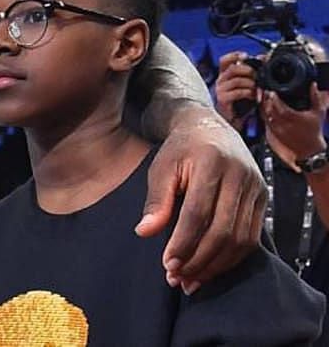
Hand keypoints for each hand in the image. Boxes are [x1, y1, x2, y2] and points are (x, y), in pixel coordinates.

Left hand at [135, 103, 264, 293]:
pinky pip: (252, 238)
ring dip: (215, 265)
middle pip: (222, 230)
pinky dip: (231, 258)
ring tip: (191, 279)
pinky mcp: (263, 199)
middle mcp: (240, 175)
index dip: (183, 243)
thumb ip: (156, 200)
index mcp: (211, 163)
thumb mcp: (162, 167)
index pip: (198, 213)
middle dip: (199, 259)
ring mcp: (256, 188)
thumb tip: (144, 232)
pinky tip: (210, 268)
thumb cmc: (180, 149)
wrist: (210, 128)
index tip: (167, 264)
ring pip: (240, 239)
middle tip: (177, 277)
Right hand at [213, 52, 258, 128]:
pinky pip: (238, 92)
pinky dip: (248, 93)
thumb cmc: (240, 104)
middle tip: (257, 75)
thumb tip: (261, 63)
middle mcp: (220, 81)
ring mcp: (220, 90)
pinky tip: (253, 97)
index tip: (245, 56)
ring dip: (251, 84)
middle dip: (248, 70)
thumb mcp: (245, 87)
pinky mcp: (223, 99)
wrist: (233, 121)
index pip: (224, 60)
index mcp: (224, 75)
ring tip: (257, 89)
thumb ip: (250, 76)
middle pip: (233, 68)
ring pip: (237, 80)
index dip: (234, 55)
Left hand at [262, 88, 328, 160]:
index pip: (279, 106)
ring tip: (261, 96)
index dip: (273, 98)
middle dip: (264, 99)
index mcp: (293, 118)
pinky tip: (262, 105)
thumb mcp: (318, 113)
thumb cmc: (314, 131)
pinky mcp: (273, 132)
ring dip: (261, 104)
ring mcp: (276, 129)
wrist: (310, 150)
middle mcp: (283, 124)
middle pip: (269, 109)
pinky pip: (264, 120)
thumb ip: (316, 98)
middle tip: (263, 90)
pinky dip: (262, 112)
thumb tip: (313, 85)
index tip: (271, 91)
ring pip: (264, 114)